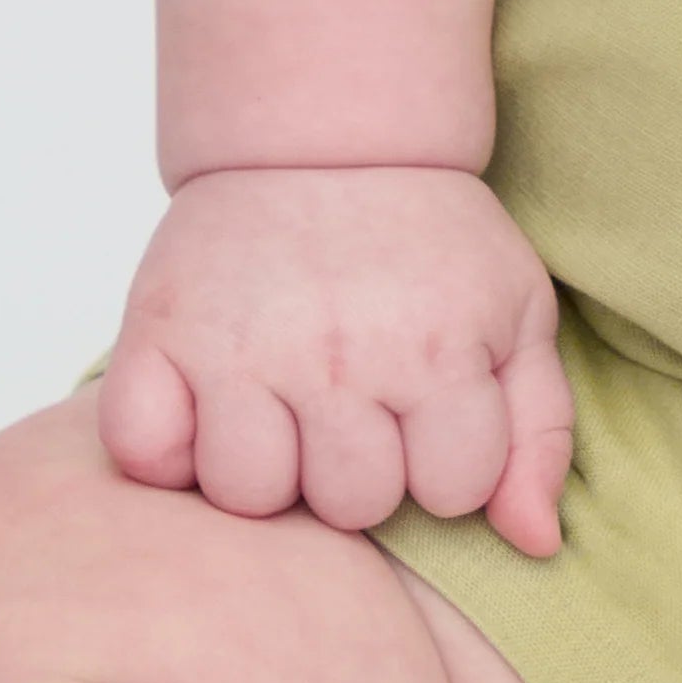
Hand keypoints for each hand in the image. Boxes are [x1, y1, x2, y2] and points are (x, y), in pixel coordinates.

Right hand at [97, 163, 574, 549]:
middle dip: (358, 470)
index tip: (426, 411)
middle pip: (349, 506)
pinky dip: (166, 450)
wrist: (322, 137)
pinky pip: (144, 453)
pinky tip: (205, 411)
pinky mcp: (158, 334)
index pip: (450, 494)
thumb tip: (534, 545)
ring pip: (247, 496)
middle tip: (350, 405)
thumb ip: (537, 434)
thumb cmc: (428, 238)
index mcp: (438, 350)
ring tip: (282, 411)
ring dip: (266, 470)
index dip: (444, 462)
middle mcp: (338, 355)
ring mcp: (241, 348)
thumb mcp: (516, 314)